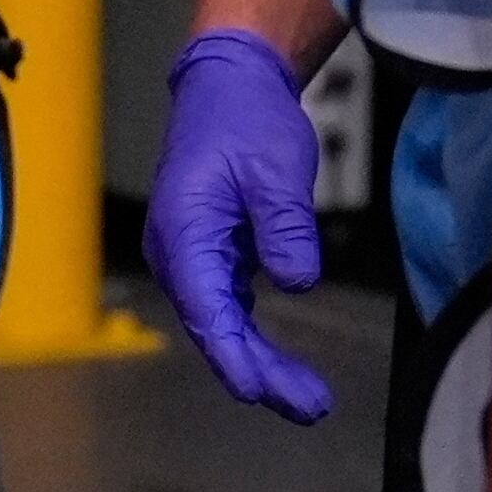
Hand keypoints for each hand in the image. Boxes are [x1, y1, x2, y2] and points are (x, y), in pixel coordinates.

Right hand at [145, 28, 335, 423]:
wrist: (228, 85)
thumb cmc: (245, 119)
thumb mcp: (275, 168)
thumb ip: (285, 228)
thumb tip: (297, 282)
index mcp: (184, 233)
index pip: (208, 309)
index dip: (235, 356)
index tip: (262, 392)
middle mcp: (179, 253)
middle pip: (216, 328)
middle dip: (260, 372)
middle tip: (311, 407)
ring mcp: (192, 256)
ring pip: (223, 323)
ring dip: (260, 361)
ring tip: (308, 399)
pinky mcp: (212, 254)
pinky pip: (229, 307)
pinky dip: (254, 337)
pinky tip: (282, 363)